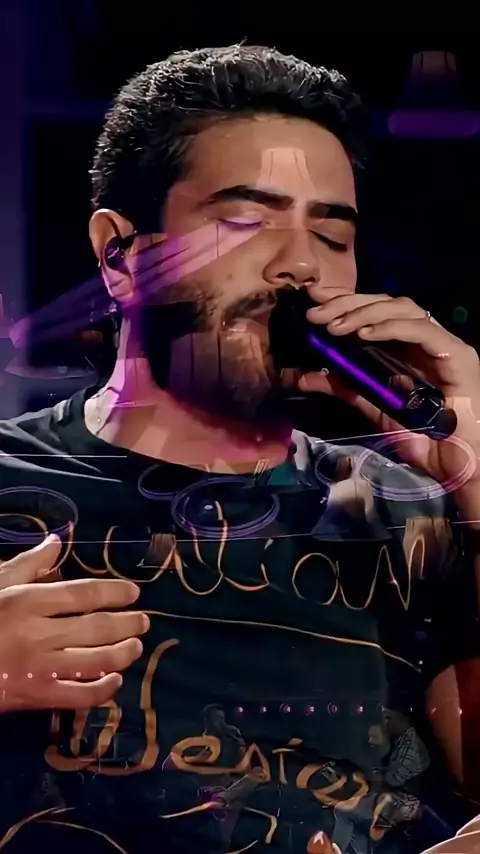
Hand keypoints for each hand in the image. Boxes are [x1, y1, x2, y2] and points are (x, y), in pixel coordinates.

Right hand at [0, 534, 148, 711]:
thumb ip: (26, 564)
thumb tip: (55, 542)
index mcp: (28, 601)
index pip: (83, 593)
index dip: (114, 591)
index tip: (133, 593)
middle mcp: (39, 632)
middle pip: (97, 626)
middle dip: (127, 623)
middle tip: (144, 621)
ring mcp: (40, 667)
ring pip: (95, 661)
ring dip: (122, 653)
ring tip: (136, 647)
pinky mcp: (36, 696)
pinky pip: (79, 696)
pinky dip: (103, 690)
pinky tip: (115, 682)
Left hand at [298, 286, 479, 488]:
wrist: (456, 465)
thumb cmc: (423, 439)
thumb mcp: (373, 407)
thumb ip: (343, 388)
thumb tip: (302, 376)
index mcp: (407, 347)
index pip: (375, 311)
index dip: (344, 302)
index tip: (312, 300)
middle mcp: (425, 339)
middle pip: (386, 303)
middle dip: (348, 303)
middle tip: (315, 312)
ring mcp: (442, 343)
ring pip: (403, 308)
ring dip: (364, 313)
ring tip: (333, 326)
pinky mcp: (457, 354)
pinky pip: (422, 330)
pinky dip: (390, 327)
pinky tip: (363, 333)